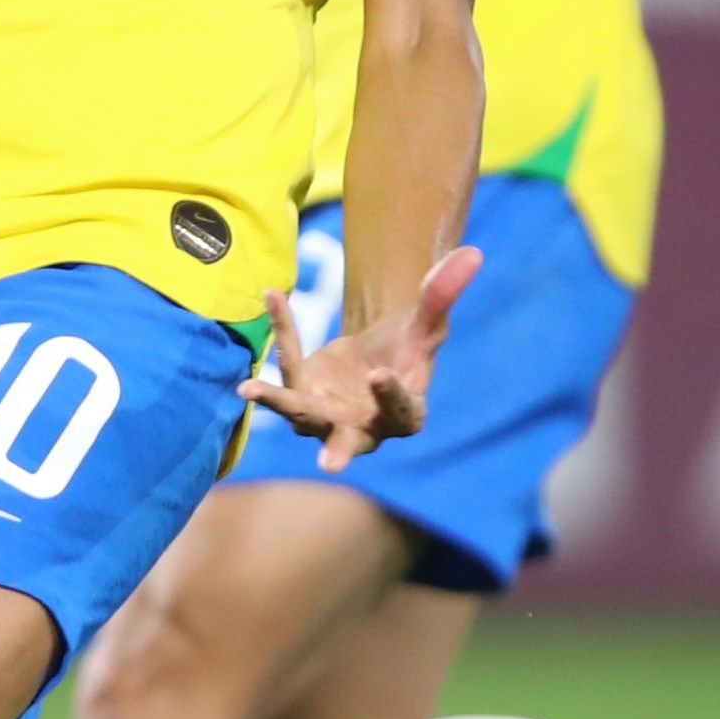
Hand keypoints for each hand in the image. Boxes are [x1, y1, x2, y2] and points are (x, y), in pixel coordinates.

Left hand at [238, 242, 482, 472]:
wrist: (376, 354)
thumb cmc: (410, 347)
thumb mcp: (427, 322)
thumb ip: (443, 296)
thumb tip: (471, 255)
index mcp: (404, 415)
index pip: (400, 410)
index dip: (391, 396)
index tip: (380, 375)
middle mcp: (363, 426)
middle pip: (347, 440)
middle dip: (338, 451)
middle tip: (330, 464)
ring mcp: (326, 415)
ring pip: (299, 412)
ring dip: (276, 400)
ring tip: (248, 388)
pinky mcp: (301, 390)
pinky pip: (290, 361)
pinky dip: (284, 329)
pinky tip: (274, 296)